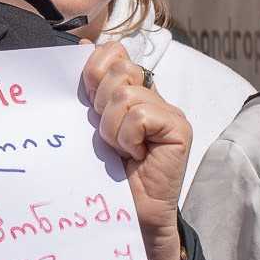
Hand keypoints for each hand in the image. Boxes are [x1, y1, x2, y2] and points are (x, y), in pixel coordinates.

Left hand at [83, 42, 191, 259]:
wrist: (126, 215)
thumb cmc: (104, 174)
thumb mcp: (90, 124)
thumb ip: (90, 88)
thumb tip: (81, 44)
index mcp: (131, 90)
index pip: (113, 53)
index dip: (93, 72)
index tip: (89, 105)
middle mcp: (153, 96)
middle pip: (117, 69)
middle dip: (99, 103)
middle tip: (107, 136)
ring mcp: (169, 111)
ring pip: (124, 93)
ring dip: (111, 127)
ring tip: (119, 150)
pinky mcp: (178, 129)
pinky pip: (140, 115)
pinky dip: (127, 136)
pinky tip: (134, 155)